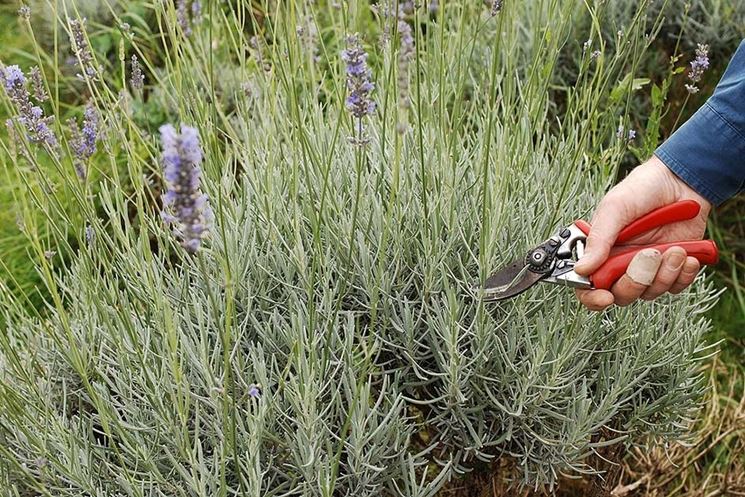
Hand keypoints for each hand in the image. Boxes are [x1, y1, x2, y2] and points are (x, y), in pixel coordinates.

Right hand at [574, 156, 710, 310]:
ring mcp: (648, 269)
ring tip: (674, 249)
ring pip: (650, 293)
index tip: (605, 297)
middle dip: (636, 280)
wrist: (683, 181)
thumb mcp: (615, 209)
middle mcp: (621, 264)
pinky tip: (686, 255)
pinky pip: (676, 287)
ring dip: (664, 273)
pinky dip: (683, 275)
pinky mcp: (672, 269)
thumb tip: (581, 269)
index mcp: (600, 252)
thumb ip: (598, 240)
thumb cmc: (643, 189)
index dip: (593, 297)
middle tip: (649, 254)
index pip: (587, 287)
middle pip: (621, 294)